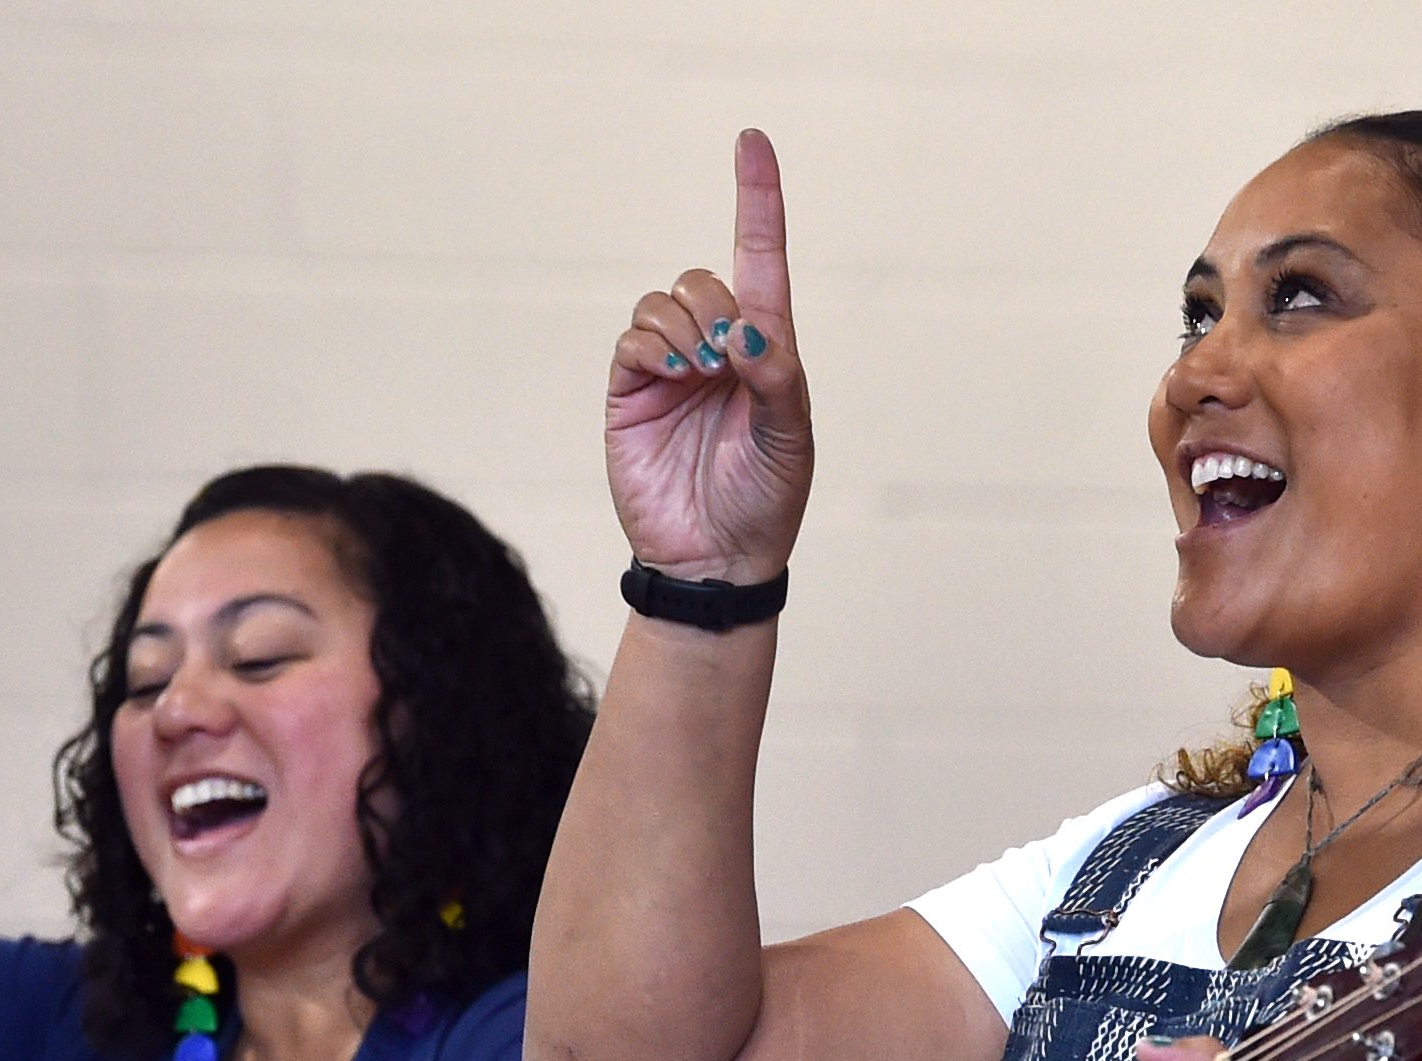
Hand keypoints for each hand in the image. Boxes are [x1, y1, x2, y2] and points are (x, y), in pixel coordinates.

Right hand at [605, 128, 812, 584]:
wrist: (713, 560)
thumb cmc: (765, 500)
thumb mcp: (791, 436)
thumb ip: (778, 374)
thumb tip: (746, 328)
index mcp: (767, 349)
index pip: (761, 258)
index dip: (756, 198)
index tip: (751, 140)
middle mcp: (717, 348)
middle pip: (704, 278)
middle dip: (716, 305)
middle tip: (729, 359)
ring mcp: (671, 369)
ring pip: (663, 302)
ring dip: (683, 327)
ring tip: (699, 375)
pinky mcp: (630, 391)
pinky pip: (632, 338)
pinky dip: (651, 346)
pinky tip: (672, 378)